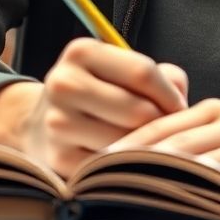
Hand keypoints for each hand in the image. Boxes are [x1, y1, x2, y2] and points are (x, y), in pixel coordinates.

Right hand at [0, 38, 187, 176]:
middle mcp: (64, 84)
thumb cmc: (97, 92)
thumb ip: (162, 76)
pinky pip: (111, 167)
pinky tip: (130, 161)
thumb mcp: (120, 69)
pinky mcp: (59, 158)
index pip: (142, 72)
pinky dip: (128, 167)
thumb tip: (181, 100)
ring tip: (149, 143)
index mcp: (81, 52)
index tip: (180, 108)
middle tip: (167, 130)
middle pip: (138, 110)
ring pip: (127, 141)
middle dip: (161, 123)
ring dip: (146, 146)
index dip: (170, 94)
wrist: (38, 123)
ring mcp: (58, 123)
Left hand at [108, 98, 219, 210]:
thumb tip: (133, 167)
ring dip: (179, 180)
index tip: (97, 164)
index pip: (161, 126)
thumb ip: (186, 147)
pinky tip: (209, 204)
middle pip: (181, 144)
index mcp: (212, 112)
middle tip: (112, 184)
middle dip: (144, 165)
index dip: (128, 145)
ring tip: (147, 196)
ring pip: (211, 161)